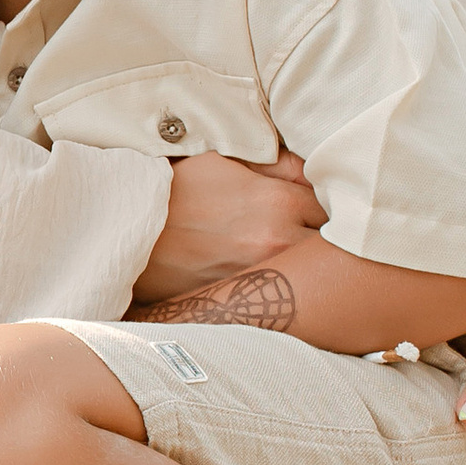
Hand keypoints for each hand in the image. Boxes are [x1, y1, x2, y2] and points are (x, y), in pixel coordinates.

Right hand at [132, 153, 322, 307]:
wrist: (128, 229)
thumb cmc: (175, 190)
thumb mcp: (224, 161)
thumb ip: (277, 166)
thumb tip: (313, 170)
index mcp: (280, 203)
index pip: (337, 208)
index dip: (337, 208)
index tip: (332, 210)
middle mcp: (278, 244)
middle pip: (334, 250)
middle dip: (333, 243)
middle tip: (329, 239)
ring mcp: (261, 278)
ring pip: (312, 279)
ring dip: (314, 270)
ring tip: (313, 266)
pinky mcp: (243, 303)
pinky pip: (283, 300)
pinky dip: (287, 292)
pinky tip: (285, 288)